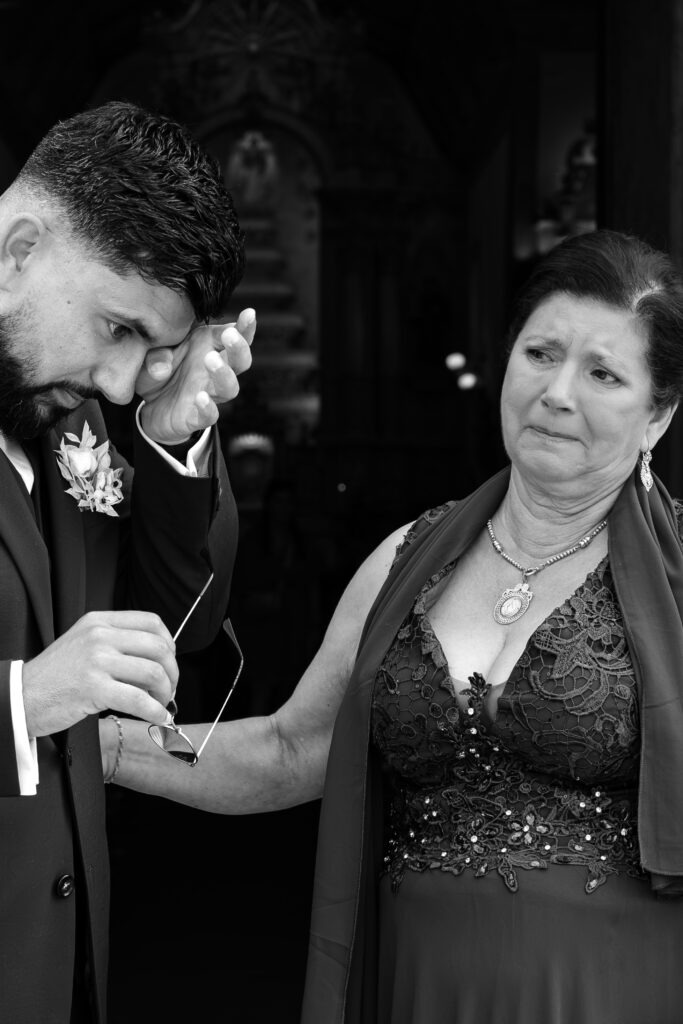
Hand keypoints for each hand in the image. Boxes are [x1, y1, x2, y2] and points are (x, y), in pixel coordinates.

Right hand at [22, 610, 178, 736]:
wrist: (21, 696)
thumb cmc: (56, 675)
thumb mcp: (84, 643)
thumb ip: (116, 643)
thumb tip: (158, 661)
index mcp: (99, 621)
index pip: (151, 622)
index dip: (169, 643)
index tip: (169, 662)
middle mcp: (100, 636)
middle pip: (158, 648)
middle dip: (172, 672)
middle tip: (169, 689)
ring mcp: (96, 660)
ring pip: (153, 673)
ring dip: (165, 693)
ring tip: (160, 704)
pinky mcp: (94, 688)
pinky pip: (138, 699)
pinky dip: (155, 711)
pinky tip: (158, 718)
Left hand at [136, 308, 255, 444]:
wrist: (150, 407)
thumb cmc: (160, 371)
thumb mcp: (151, 354)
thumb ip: (157, 355)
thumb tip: (161, 367)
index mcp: (208, 347)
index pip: (233, 335)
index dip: (245, 326)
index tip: (249, 313)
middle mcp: (214, 371)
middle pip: (240, 361)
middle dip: (239, 347)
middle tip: (231, 335)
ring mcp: (209, 395)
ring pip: (229, 388)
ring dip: (224, 374)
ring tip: (211, 359)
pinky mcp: (197, 417)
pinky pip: (209, 415)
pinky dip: (207, 407)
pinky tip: (200, 398)